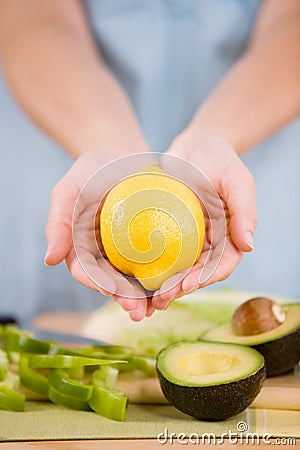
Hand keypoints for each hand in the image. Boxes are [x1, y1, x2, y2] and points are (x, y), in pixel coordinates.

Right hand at [44, 147, 156, 320]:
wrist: (121, 153)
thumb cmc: (91, 169)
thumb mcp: (69, 190)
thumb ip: (58, 222)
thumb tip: (49, 259)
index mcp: (82, 248)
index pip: (88, 273)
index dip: (100, 286)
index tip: (114, 293)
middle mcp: (105, 253)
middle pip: (114, 283)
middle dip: (127, 300)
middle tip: (141, 312)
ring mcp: (129, 249)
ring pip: (138, 278)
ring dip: (149, 296)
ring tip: (162, 306)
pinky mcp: (151, 240)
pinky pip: (160, 260)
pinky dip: (167, 273)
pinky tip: (179, 283)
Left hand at [152, 134, 256, 308]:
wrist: (194, 146)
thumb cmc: (220, 160)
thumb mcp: (237, 180)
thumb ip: (244, 210)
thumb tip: (249, 246)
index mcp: (229, 237)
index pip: (221, 265)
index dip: (206, 278)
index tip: (187, 285)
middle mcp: (209, 243)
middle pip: (196, 273)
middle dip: (179, 289)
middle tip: (161, 299)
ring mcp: (187, 239)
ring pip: (176, 269)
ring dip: (163, 286)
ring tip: (145, 299)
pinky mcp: (167, 232)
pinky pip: (159, 252)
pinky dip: (149, 266)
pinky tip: (133, 276)